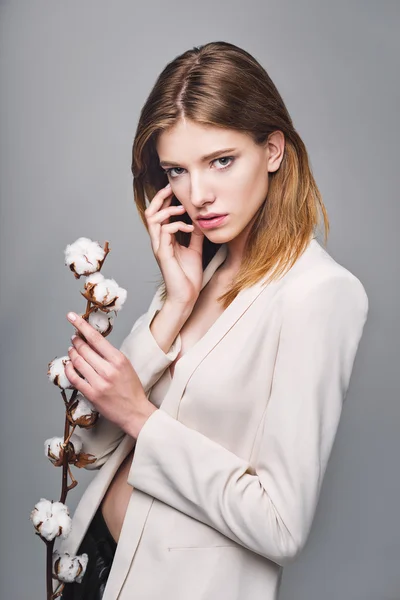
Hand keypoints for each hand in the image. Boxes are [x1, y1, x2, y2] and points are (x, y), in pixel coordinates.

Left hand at [65, 312, 156, 438]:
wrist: (135, 412)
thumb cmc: (132, 389)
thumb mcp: (126, 366)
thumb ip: (110, 355)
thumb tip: (93, 343)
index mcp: (119, 360)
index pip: (96, 338)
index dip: (81, 325)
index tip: (72, 317)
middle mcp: (108, 370)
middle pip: (84, 349)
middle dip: (76, 340)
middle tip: (74, 337)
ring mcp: (99, 383)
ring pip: (78, 362)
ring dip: (72, 353)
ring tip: (71, 349)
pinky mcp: (92, 394)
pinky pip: (74, 378)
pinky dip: (69, 369)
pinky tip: (69, 365)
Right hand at [145, 183, 204, 305]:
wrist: (186, 296)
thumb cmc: (188, 276)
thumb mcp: (195, 249)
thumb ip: (195, 235)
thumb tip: (200, 221)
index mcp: (165, 239)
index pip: (159, 214)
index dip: (164, 200)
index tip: (175, 189)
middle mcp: (159, 241)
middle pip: (151, 212)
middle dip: (160, 198)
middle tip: (171, 188)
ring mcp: (159, 247)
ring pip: (153, 220)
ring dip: (168, 210)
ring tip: (183, 208)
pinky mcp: (163, 254)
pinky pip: (164, 232)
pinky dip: (177, 225)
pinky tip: (189, 227)